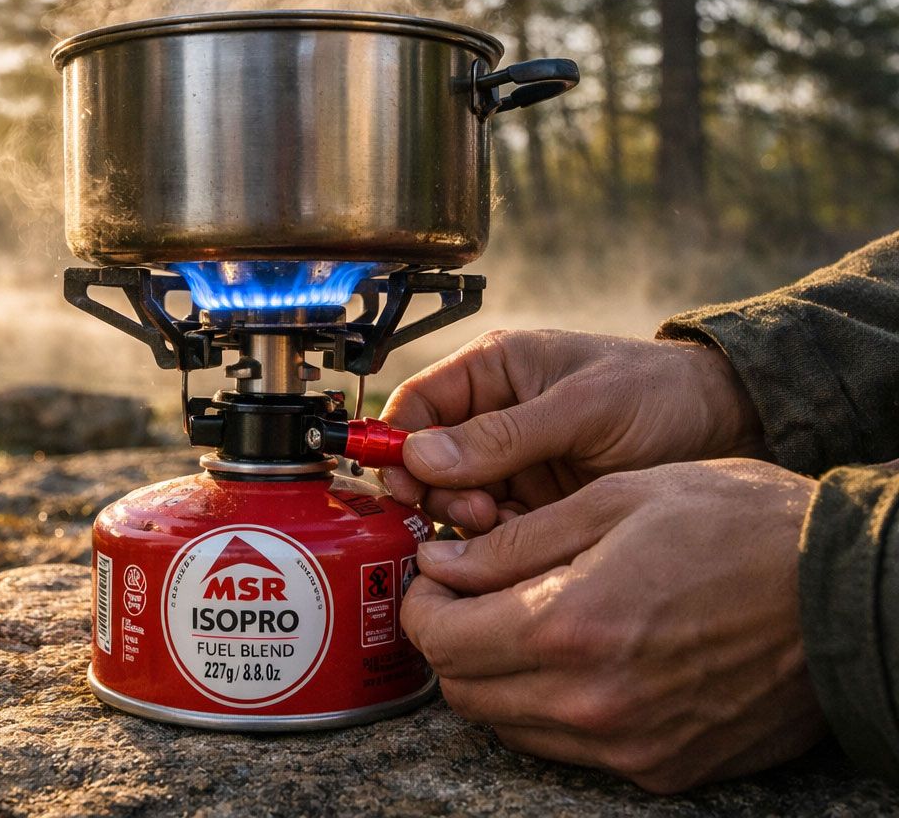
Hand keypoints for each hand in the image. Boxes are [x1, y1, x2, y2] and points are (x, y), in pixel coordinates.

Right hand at [380, 329, 764, 530]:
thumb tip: (421, 456)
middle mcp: (494, 417)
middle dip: (438, 490)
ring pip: (457, 500)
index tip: (403, 483)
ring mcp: (515, 464)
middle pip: (428, 461)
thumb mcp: (583, 407)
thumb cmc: (662, 393)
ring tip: (499, 521)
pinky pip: (495, 529)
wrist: (732, 431)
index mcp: (494, 371)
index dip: (398, 442)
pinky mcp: (538, 504)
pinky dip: (499, 541)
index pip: (417, 404)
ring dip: (468, 519)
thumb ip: (503, 434)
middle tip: (471, 510)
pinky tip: (525, 541)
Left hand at [400, 459, 824, 792]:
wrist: (848, 593)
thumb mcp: (615, 500)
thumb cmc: (739, 527)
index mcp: (570, 628)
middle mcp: (592, 704)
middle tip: (471, 594)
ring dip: (497, 675)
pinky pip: (570, 748)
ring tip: (525, 619)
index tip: (433, 577)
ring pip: (511, 725)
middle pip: (466, 691)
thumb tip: (444, 564)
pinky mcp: (665, 768)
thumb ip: (515, 542)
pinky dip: (552, 707)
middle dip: (452, 639)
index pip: (441, 640)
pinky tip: (580, 657)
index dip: (421, 605)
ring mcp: (630, 746)